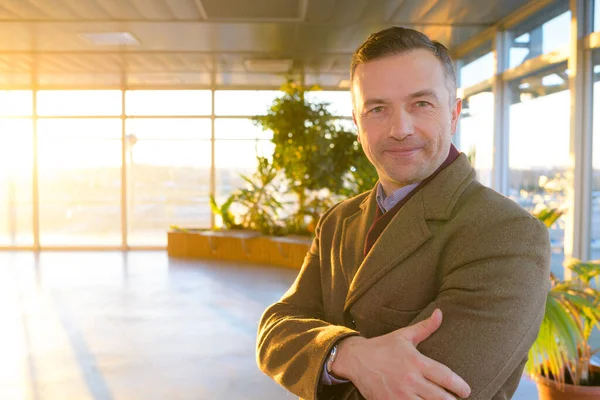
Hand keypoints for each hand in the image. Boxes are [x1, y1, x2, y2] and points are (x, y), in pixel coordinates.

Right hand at [331, 309, 470, 399]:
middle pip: (441, 398)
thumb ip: (425, 327)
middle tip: (454, 398)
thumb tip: (440, 313)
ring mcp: (400, 395)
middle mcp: (410, 379)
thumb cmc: (383, 347)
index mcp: (416, 362)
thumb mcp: (404, 335)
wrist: (355, 359)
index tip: (465, 390)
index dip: (460, 386)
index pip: (446, 377)